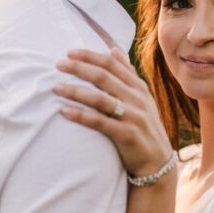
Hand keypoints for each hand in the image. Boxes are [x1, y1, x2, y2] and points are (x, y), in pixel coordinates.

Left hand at [55, 48, 173, 178]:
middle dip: (79, 68)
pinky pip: (100, 122)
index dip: (89, 56)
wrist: (157, 162)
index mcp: (138, 87)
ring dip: (75, 91)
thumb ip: (128, 75)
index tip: (69, 52)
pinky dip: (81, 115)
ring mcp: (133, 116)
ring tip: (56, 87)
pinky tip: (64, 111)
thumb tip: (114, 49)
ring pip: (99, 98)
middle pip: (103, 77)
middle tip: (57, 64)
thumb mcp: (141, 98)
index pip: (111, 63)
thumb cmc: (143, 127)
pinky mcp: (127, 135)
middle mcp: (137, 99)